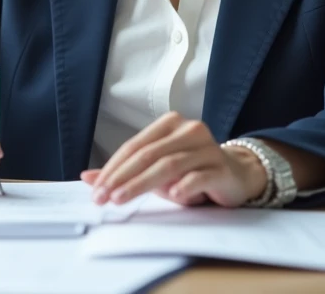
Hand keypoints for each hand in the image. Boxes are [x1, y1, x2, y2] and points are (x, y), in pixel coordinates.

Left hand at [81, 113, 266, 207]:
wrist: (236, 175)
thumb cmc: (191, 170)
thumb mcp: (155, 169)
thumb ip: (124, 172)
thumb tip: (87, 178)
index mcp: (169, 124)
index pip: (134, 146)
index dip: (113, 167)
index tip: (96, 189)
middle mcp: (189, 130)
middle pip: (148, 154)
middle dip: (121, 178)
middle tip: (103, 197)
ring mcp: (207, 148)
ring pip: (169, 165)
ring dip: (141, 184)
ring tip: (121, 199)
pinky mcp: (222, 168)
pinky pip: (199, 176)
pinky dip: (184, 186)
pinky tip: (173, 196)